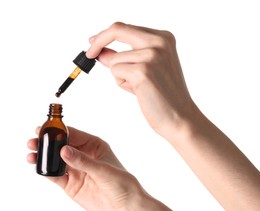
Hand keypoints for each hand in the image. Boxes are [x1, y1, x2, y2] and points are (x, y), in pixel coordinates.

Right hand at [27, 126, 146, 210]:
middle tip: (34, 140)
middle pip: (62, 146)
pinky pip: (55, 175)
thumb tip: (63, 150)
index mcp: (94, 146)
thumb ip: (83, 161)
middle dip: (48, 142)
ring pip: (56, 160)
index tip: (45, 129)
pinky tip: (37, 166)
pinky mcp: (71, 184)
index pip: (74, 135)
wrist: (125, 208)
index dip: (59, 131)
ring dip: (44, 156)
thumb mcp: (104, 170)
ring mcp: (76, 170)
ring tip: (31, 152)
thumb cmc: (122, 184)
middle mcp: (83, 156)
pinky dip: (46, 171)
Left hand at [87, 22, 194, 138]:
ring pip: (115, 59)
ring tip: (139, 87)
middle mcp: (159, 42)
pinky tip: (139, 92)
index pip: (126, 28)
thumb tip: (101, 51)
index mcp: (163, 38)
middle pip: (117, 30)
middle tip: (89, 54)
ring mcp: (152, 55)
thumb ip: (125, 57)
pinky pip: (116, 72)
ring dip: (120, 75)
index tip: (93, 42)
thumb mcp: (145, 70)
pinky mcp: (143, 71)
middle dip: (99, 41)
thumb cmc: (163, 95)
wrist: (179, 117)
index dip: (106, 35)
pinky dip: (122, 83)